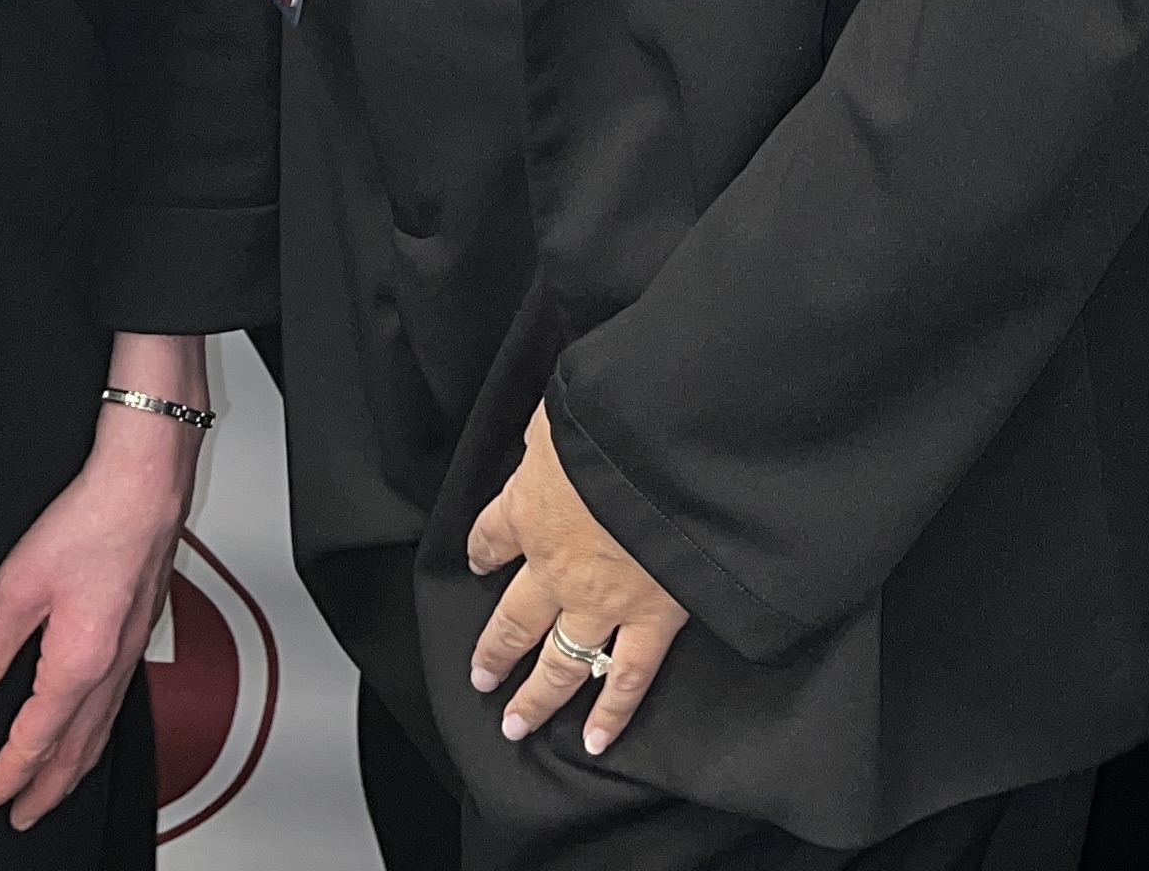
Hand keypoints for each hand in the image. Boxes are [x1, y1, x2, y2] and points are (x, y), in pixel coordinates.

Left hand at [0, 341, 207, 825]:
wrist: (148, 476)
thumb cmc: (93, 520)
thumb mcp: (16, 588)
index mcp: (79, 665)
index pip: (36, 743)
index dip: (5, 779)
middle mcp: (113, 666)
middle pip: (78, 749)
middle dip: (46, 788)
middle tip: (22, 817)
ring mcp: (133, 647)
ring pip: (103, 727)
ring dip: (76, 765)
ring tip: (56, 783)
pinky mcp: (141, 625)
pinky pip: (119, 699)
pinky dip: (99, 728)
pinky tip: (93, 717)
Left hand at [466, 402, 689, 756]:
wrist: (669, 450)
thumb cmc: (617, 418)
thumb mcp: (564, 411)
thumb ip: (552, 433)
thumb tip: (554, 432)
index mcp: (530, 509)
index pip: (490, 537)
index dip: (481, 550)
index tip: (479, 557)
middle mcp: (555, 567)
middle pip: (512, 620)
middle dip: (494, 652)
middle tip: (481, 678)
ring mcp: (602, 601)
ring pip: (560, 662)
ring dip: (536, 697)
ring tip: (517, 724)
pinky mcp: (651, 618)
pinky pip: (626, 678)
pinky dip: (611, 713)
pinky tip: (593, 738)